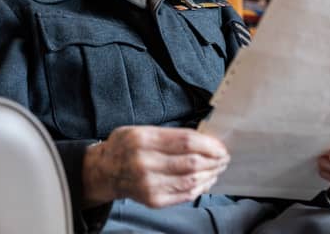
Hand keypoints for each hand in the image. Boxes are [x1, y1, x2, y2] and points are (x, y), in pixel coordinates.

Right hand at [82, 125, 229, 207]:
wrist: (105, 171)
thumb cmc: (127, 146)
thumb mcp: (142, 130)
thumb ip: (170, 134)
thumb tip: (203, 139)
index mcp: (144, 139)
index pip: (185, 141)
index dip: (208, 144)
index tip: (220, 145)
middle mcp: (145, 162)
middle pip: (191, 162)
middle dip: (214, 159)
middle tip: (224, 156)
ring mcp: (149, 184)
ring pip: (191, 180)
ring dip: (211, 173)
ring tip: (219, 167)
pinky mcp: (153, 200)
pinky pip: (184, 194)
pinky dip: (201, 187)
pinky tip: (208, 180)